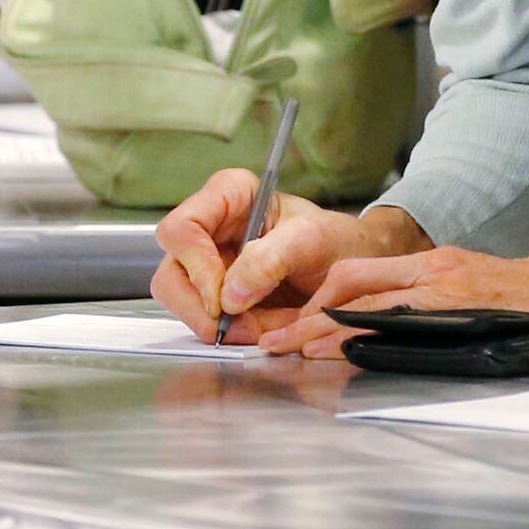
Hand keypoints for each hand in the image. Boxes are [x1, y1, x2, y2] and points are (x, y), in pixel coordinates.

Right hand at [148, 177, 429, 344]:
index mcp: (228, 195)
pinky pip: (207, 320)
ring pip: (182, 301)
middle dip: (203, 308)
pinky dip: (235, 333)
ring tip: (267, 327)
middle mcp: (210, 227)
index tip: (223, 300)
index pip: (181, 229)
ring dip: (222, 326)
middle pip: (172, 272)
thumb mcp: (312, 241)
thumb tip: (230, 295)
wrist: (356, 266)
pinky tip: (267, 328)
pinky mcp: (218, 293)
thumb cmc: (337, 240)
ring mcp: (210, 262)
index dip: (195, 267)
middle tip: (240, 328)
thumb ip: (270, 259)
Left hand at [252, 243, 528, 361]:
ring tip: (291, 349)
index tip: (291, 322)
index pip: (357, 272)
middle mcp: (430, 272)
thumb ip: (424, 297)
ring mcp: (442, 292)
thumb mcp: (466, 283)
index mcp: (429, 263)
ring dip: (322, 329)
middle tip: (274, 341)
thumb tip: (374, 320)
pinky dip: (359, 337)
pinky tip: (337, 352)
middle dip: (307, 315)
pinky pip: (397, 324)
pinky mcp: (458, 313)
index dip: (318, 298)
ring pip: (366, 306)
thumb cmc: (519, 300)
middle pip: (350, 285)